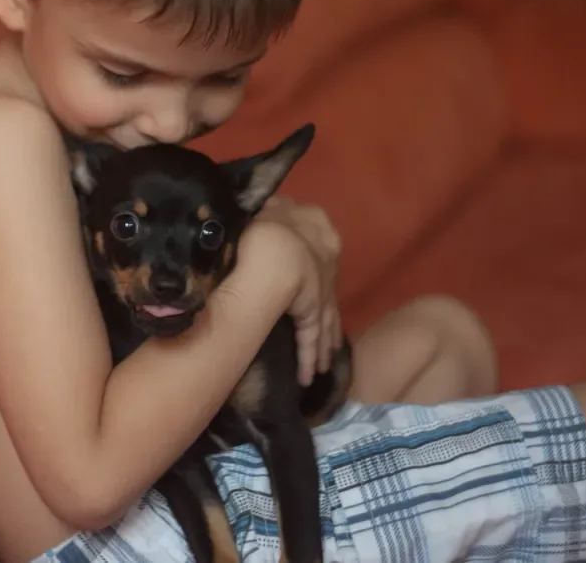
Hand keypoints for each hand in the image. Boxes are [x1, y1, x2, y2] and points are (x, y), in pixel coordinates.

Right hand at [253, 197, 343, 384]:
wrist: (272, 247)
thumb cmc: (260, 222)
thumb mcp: (259, 209)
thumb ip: (262, 212)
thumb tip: (258, 209)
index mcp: (317, 225)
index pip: (320, 244)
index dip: (316, 262)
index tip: (313, 278)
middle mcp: (327, 257)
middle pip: (327, 287)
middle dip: (325, 311)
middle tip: (327, 334)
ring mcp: (324, 286)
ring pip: (325, 318)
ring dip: (323, 343)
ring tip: (323, 363)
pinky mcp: (314, 311)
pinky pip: (311, 338)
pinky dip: (310, 357)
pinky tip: (309, 376)